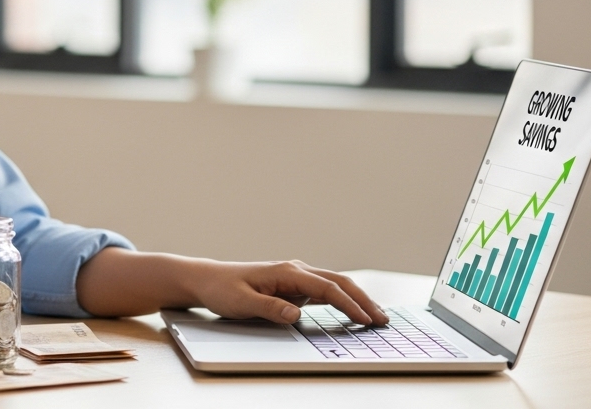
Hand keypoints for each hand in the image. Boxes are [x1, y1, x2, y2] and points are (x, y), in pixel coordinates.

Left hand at [191, 260, 388, 325]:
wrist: (208, 280)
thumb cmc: (223, 289)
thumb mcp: (242, 303)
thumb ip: (270, 308)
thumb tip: (297, 313)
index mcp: (287, 272)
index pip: (327, 287)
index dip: (348, 304)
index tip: (365, 319)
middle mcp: (295, 271)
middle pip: (339, 282)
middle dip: (363, 300)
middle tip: (382, 319)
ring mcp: (296, 278)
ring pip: (335, 285)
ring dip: (357, 299)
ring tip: (376, 316)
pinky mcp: (293, 286)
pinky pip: (325, 292)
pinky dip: (343, 301)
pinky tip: (353, 311)